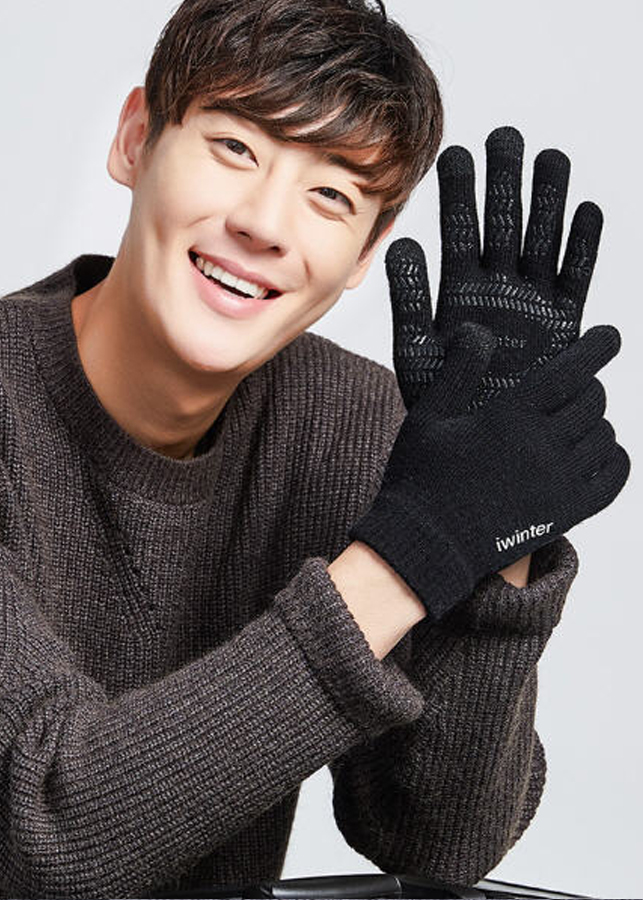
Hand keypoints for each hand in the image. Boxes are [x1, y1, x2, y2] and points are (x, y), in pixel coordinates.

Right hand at [349, 322, 629, 620]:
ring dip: (597, 422)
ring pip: (604, 438)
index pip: (569, 372)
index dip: (596, 349)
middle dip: (589, 386)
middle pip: (592, 402)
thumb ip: (458, 372)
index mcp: (509, 418)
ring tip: (581, 419)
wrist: (425, 545)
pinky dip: (614, 460)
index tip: (610, 336)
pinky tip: (601, 453)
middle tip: (577, 385)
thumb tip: (477, 330)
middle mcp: (541, 447)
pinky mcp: (564, 514)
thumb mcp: (428, 418)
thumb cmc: (420, 479)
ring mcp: (557, 483)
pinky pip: (611, 481)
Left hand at [387, 126, 602, 410]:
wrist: (482, 442)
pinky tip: (586, 210)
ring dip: (547, 201)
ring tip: (549, 156)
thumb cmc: (444, 400)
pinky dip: (582, 247)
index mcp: (459, 289)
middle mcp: (497, 288)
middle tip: (506, 136)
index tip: (456, 152)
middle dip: (505, 181)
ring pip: (542, 239)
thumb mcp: (416, 348)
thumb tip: (401, 243)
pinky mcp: (563, 322)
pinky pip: (576, 277)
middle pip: (504, 224)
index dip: (459, 194)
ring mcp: (532, 301)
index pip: (459, 231)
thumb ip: (410, 298)